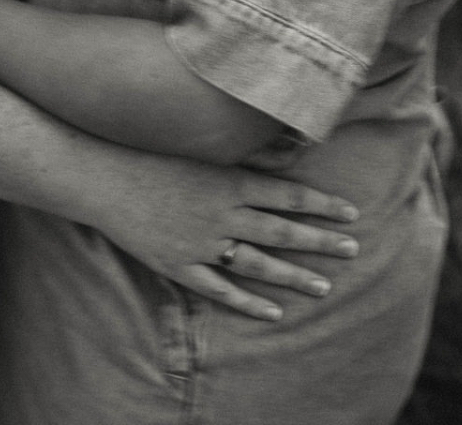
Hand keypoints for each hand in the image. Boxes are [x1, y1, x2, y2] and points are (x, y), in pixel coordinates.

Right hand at [82, 153, 359, 320]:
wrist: (108, 179)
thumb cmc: (156, 155)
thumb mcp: (206, 150)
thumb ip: (243, 156)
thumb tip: (286, 148)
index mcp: (231, 181)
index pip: (289, 194)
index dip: (322, 204)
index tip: (351, 213)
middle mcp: (224, 214)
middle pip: (282, 231)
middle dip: (320, 241)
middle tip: (353, 249)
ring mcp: (203, 243)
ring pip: (258, 264)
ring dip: (293, 276)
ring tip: (324, 286)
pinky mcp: (181, 266)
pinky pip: (220, 290)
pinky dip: (248, 302)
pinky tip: (273, 312)